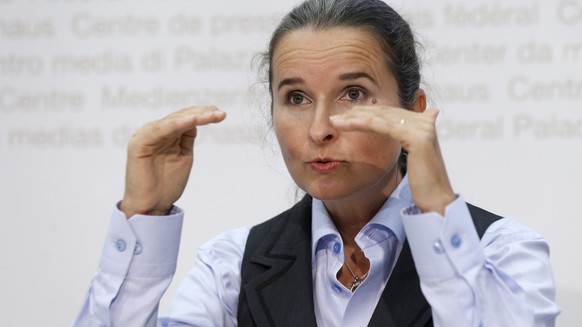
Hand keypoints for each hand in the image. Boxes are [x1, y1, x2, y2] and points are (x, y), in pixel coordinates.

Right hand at [120, 106, 225, 217]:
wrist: (151, 207)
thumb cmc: (166, 185)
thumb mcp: (183, 156)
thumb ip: (187, 138)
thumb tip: (196, 120)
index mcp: (164, 134)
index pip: (185, 118)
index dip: (203, 114)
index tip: (221, 114)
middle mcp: (154, 131)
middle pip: (180, 116)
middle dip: (202, 113)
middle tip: (221, 114)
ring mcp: (145, 136)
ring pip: (173, 120)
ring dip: (194, 116)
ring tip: (211, 115)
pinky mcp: (139, 144)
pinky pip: (161, 129)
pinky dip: (177, 123)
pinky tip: (192, 120)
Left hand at [330, 106, 454, 214]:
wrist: (436, 202)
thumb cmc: (422, 186)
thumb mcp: (412, 159)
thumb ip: (408, 142)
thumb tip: (403, 135)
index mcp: (424, 123)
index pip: (389, 112)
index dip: (366, 112)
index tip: (345, 116)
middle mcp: (425, 121)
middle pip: (384, 112)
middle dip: (358, 113)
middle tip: (335, 117)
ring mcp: (423, 128)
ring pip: (381, 117)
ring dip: (355, 118)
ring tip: (335, 121)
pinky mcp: (418, 138)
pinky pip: (383, 127)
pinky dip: (363, 124)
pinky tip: (347, 125)